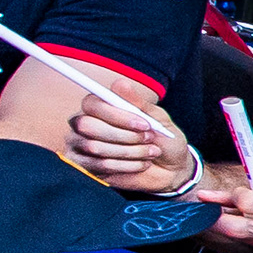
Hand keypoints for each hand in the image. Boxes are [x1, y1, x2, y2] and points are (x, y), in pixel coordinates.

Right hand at [65, 91, 199, 193]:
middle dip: (123, 135)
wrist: (170, 170)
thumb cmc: (162, 139)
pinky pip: (99, 166)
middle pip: (87, 126)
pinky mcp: (87, 168)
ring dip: (130, 152)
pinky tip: (141, 164)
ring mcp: (82, 147)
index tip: (144, 124)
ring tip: (150, 152)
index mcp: (100, 107)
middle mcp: (85, 124)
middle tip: (148, 138)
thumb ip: (138, 103)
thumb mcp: (157, 118)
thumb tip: (121, 83)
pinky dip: (126, 166)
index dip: (116, 115)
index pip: (92, 104)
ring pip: (94, 147)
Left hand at [193, 179, 252, 252]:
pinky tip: (252, 227)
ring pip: (246, 239)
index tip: (220, 194)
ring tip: (229, 215)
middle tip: (207, 210)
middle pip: (242, 228)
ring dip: (233, 227)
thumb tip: (240, 189)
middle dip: (219, 219)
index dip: (231, 197)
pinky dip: (249, 236)